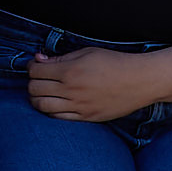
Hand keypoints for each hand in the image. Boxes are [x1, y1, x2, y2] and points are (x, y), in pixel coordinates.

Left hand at [26, 46, 163, 125]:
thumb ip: (60, 58)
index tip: (36, 64)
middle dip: (32, 82)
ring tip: (43, 92)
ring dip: (37, 98)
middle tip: (39, 78)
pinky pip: (58, 117)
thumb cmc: (114, 63)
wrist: (139, 81)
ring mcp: (78, 106)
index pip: (35, 71)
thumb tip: (38, 60)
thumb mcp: (87, 53)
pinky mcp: (86, 117)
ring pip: (42, 106)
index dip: (31, 66)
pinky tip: (55, 103)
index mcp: (70, 71)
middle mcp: (71, 90)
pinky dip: (50, 110)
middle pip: (34, 89)